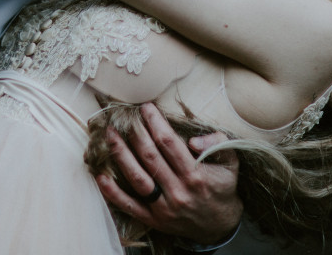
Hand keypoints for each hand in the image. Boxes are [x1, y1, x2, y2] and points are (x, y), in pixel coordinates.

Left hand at [95, 103, 242, 244]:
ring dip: (120, 155)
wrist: (219, 224)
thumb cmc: (222, 186)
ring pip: (137, 178)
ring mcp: (164, 208)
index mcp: (196, 175)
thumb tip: (193, 140)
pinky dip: (113, 192)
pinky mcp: (154, 219)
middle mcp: (178, 192)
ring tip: (110, 136)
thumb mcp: (231, 162)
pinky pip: (130, 206)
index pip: (169, 143)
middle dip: (135, 133)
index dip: (155, 123)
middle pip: (150, 157)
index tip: (145, 107)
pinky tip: (101, 176)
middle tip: (123, 116)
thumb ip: (217, 143)